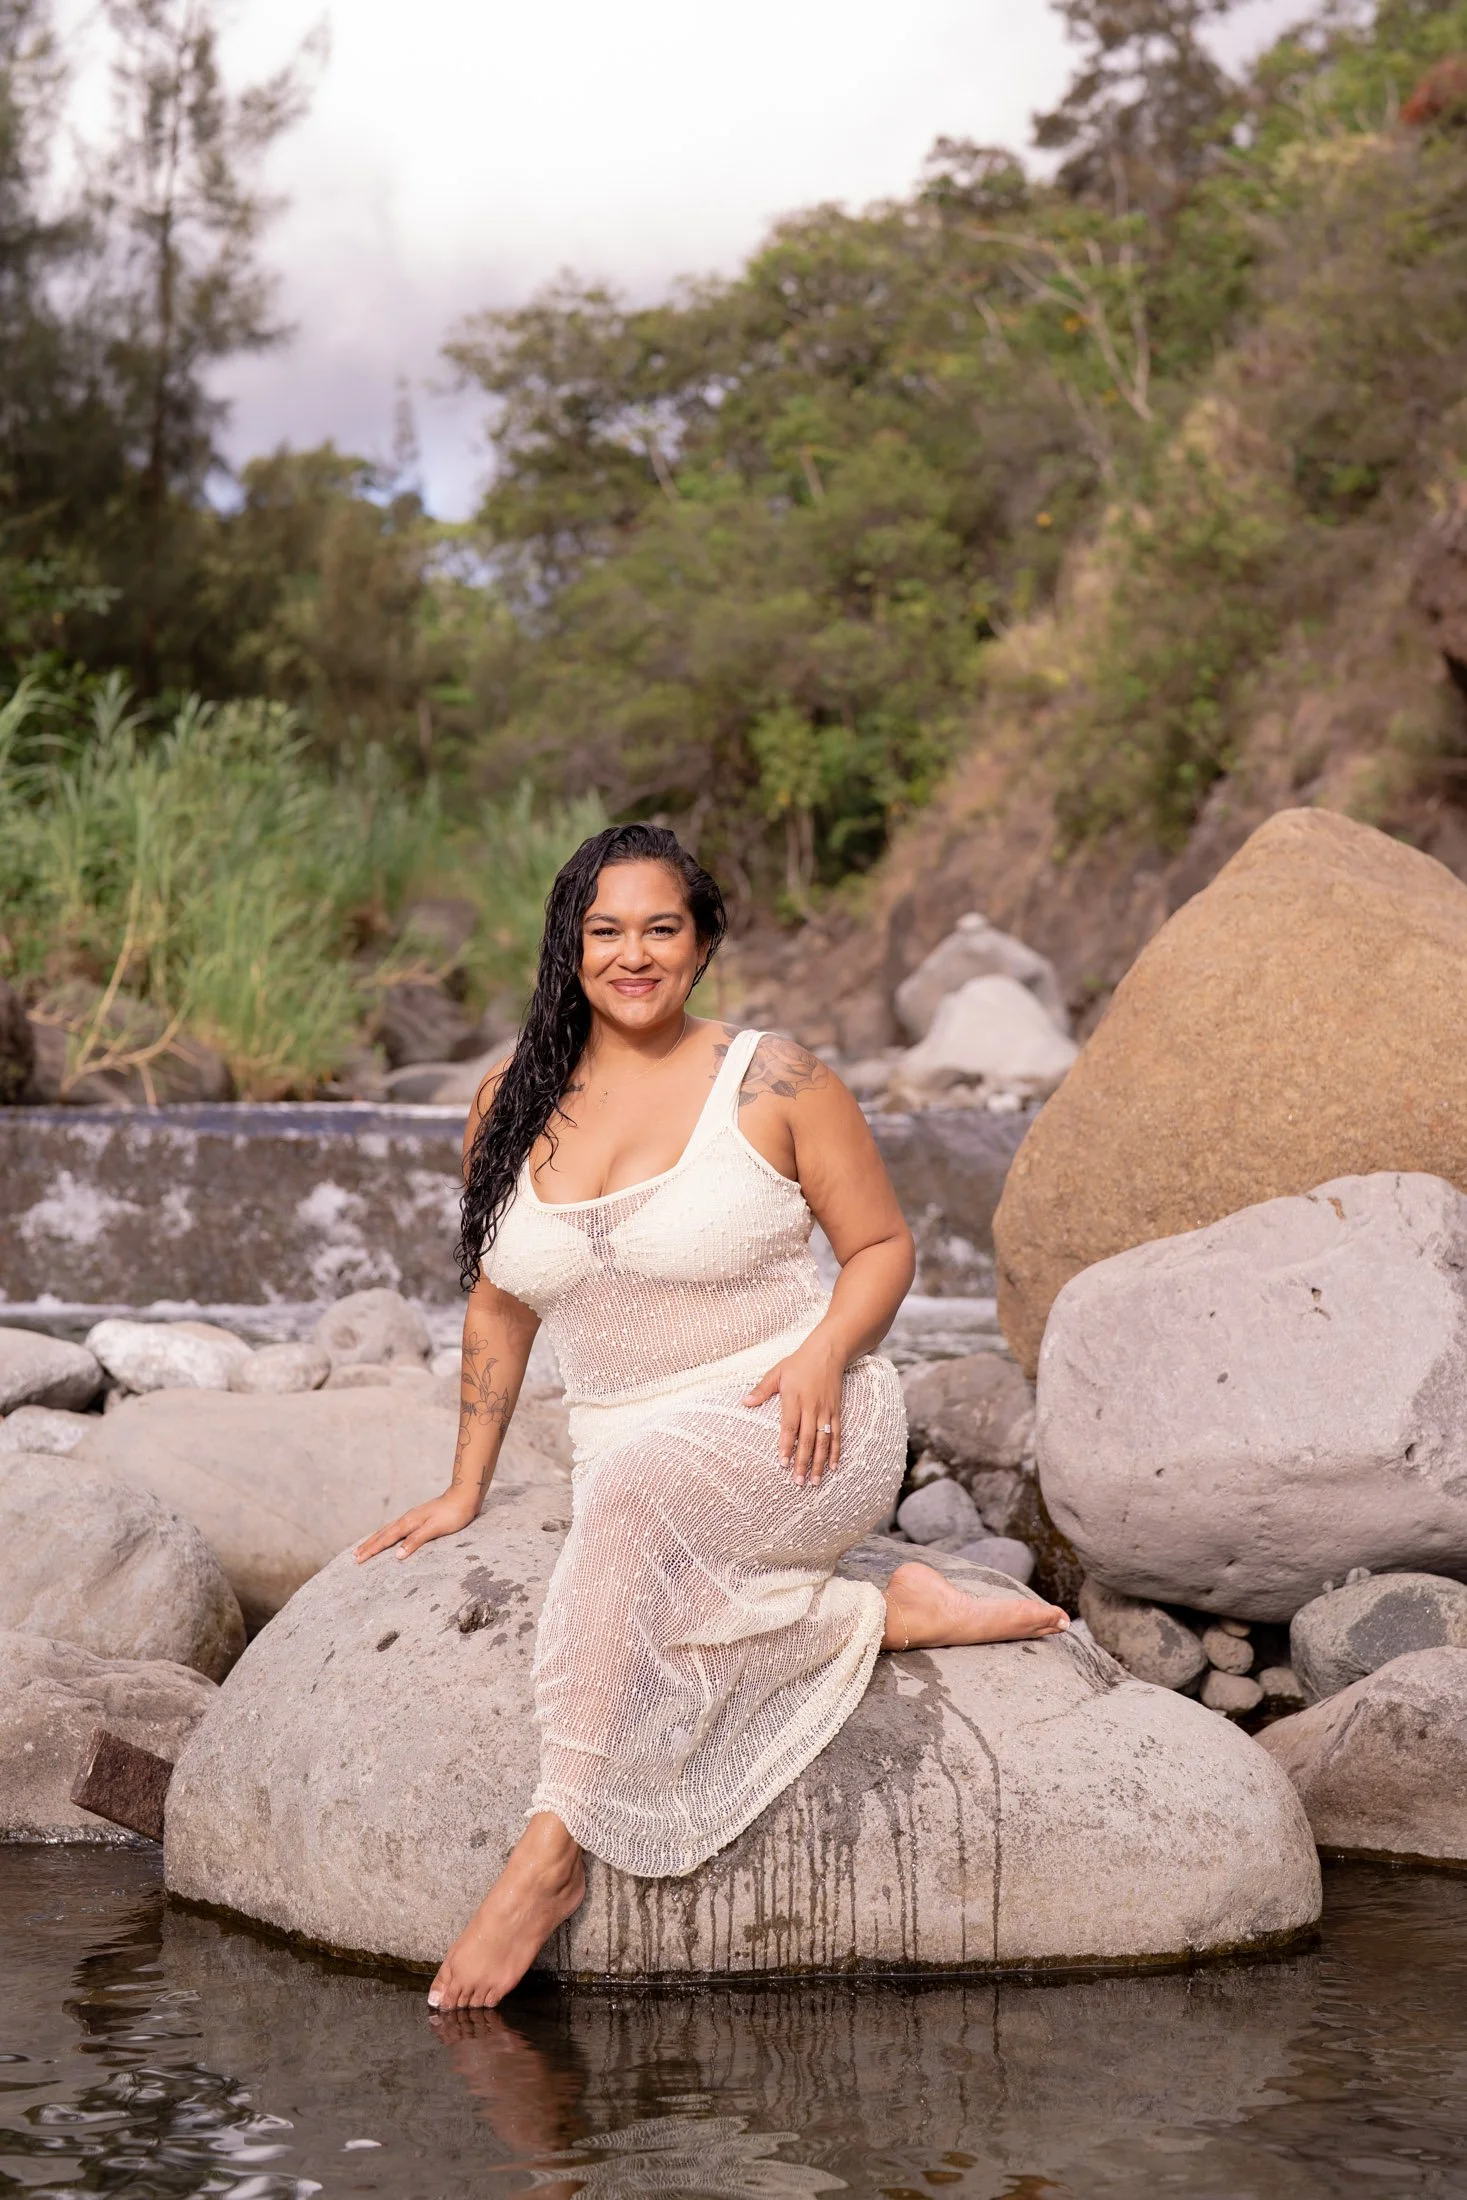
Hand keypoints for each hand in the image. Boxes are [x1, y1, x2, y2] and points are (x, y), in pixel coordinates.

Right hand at [354, 1485, 480, 1562]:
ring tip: (365, 1547)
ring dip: (375, 1540)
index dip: (371, 1550)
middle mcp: (407, 1519)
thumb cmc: (452, 1514)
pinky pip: (396, 1529)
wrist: (464, 1497)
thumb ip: (416, 1541)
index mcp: (408, 1523)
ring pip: (388, 1530)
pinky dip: (386, 1535)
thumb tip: (396, 1555)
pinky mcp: (418, 1518)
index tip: (358, 1559)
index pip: (385, 1539)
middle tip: (354, 1556)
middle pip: (382, 1534)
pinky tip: (389, 1537)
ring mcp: (412, 1518)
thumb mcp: (435, 1529)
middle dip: (368, 1546)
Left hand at [742, 1334, 843, 1484]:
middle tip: (798, 1481)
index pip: (790, 1427)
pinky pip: (837, 1435)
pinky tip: (833, 1466)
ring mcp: (826, 1411)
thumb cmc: (799, 1362)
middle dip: (802, 1461)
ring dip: (820, 1462)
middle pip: (807, 1439)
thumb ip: (762, 1389)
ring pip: (823, 1441)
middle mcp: (812, 1407)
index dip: (786, 1445)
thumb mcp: (777, 1372)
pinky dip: (836, 1451)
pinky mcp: (836, 1412)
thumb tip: (745, 1402)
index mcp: (795, 1399)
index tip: (782, 1463)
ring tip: (815, 1481)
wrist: (828, 1352)